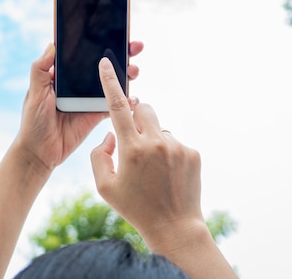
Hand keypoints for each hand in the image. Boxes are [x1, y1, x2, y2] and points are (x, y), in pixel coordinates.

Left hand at [14, 42, 143, 177]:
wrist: (40, 153)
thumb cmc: (32, 121)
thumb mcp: (34, 93)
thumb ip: (40, 70)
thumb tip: (51, 45)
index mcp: (64, 74)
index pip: (83, 53)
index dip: (99, 41)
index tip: (115, 31)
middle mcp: (79, 83)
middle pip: (103, 65)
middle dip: (121, 54)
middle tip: (135, 46)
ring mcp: (89, 98)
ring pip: (112, 82)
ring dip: (127, 74)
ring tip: (135, 70)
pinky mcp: (97, 115)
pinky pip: (115, 105)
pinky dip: (127, 101)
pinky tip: (134, 98)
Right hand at [91, 57, 202, 246]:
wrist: (175, 228)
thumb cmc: (135, 208)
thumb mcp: (105, 187)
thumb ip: (99, 156)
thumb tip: (111, 135)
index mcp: (132, 149)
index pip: (118, 107)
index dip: (110, 83)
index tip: (107, 64)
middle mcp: (156, 143)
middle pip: (144, 109)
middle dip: (136, 115)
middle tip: (133, 138)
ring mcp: (177, 147)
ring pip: (159, 128)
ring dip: (152, 139)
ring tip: (153, 169)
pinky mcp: (192, 152)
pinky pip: (174, 141)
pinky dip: (167, 151)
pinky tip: (167, 174)